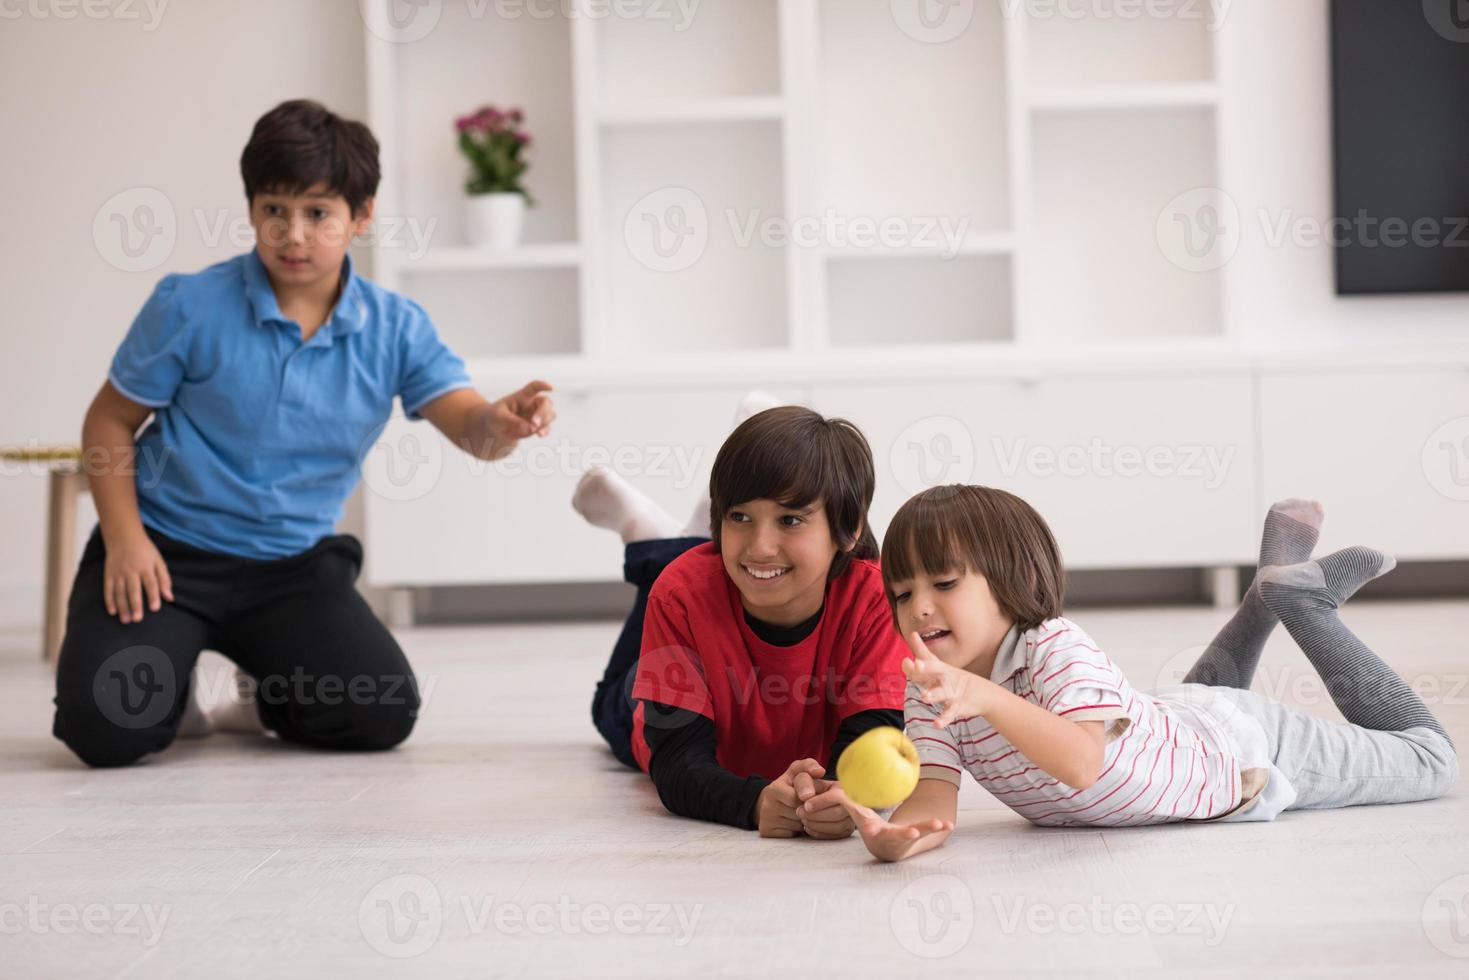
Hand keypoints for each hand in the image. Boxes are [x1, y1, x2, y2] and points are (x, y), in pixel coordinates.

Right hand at [102, 530, 172, 623]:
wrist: (123, 537)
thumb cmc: (145, 551)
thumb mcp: (158, 561)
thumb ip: (164, 579)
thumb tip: (169, 598)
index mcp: (145, 567)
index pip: (150, 583)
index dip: (153, 596)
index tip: (155, 609)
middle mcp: (131, 570)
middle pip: (133, 590)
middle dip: (135, 605)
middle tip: (137, 619)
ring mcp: (118, 573)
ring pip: (120, 592)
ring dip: (122, 607)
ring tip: (126, 620)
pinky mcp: (108, 574)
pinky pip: (108, 589)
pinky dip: (109, 600)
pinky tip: (112, 611)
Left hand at [483, 380, 555, 459]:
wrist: (495, 429)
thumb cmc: (495, 417)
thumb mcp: (499, 417)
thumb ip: (513, 421)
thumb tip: (530, 427)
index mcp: (522, 396)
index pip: (534, 387)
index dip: (543, 385)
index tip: (551, 388)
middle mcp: (532, 404)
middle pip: (547, 403)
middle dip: (543, 413)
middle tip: (534, 423)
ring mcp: (537, 415)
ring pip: (550, 415)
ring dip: (543, 423)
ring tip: (532, 430)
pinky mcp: (538, 426)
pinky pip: (546, 428)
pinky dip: (543, 432)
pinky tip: (539, 435)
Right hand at [755, 758, 825, 837]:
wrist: (770, 801)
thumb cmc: (790, 785)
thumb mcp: (797, 771)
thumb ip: (809, 766)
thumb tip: (819, 771)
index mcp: (775, 788)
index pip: (795, 797)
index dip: (808, 797)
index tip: (810, 797)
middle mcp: (768, 803)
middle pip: (799, 812)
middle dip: (808, 809)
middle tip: (807, 804)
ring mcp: (766, 818)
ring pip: (796, 824)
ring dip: (804, 820)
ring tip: (801, 812)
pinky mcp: (766, 831)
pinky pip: (789, 835)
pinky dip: (795, 830)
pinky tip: (793, 822)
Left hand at [798, 778, 855, 839]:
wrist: (808, 799)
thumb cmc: (807, 788)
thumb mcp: (803, 778)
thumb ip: (804, 782)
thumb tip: (807, 795)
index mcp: (841, 787)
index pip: (837, 796)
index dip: (820, 802)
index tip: (806, 806)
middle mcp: (851, 802)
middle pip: (838, 813)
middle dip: (816, 815)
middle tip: (800, 813)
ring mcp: (851, 817)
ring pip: (838, 826)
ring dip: (817, 825)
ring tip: (804, 820)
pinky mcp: (847, 829)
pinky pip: (837, 836)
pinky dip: (821, 833)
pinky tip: (809, 827)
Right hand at [834, 788, 953, 861]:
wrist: (885, 848)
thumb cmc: (869, 826)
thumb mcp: (856, 814)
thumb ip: (843, 802)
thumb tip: (827, 792)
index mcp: (872, 830)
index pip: (868, 826)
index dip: (868, 826)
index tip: (869, 827)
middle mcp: (888, 837)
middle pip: (896, 836)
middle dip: (903, 836)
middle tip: (912, 833)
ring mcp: (903, 839)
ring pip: (916, 833)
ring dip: (926, 828)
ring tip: (938, 823)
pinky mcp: (915, 837)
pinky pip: (928, 832)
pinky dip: (938, 828)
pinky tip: (949, 824)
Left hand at [903, 630, 993, 726]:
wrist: (982, 693)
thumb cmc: (952, 678)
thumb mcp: (938, 666)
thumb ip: (922, 655)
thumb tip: (910, 640)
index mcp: (938, 668)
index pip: (926, 659)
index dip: (918, 652)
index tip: (909, 651)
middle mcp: (945, 677)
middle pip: (936, 670)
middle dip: (926, 668)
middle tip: (917, 664)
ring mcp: (952, 692)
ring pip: (942, 693)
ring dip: (933, 694)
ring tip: (924, 697)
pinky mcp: (958, 706)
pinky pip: (949, 714)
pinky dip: (943, 719)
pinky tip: (936, 724)